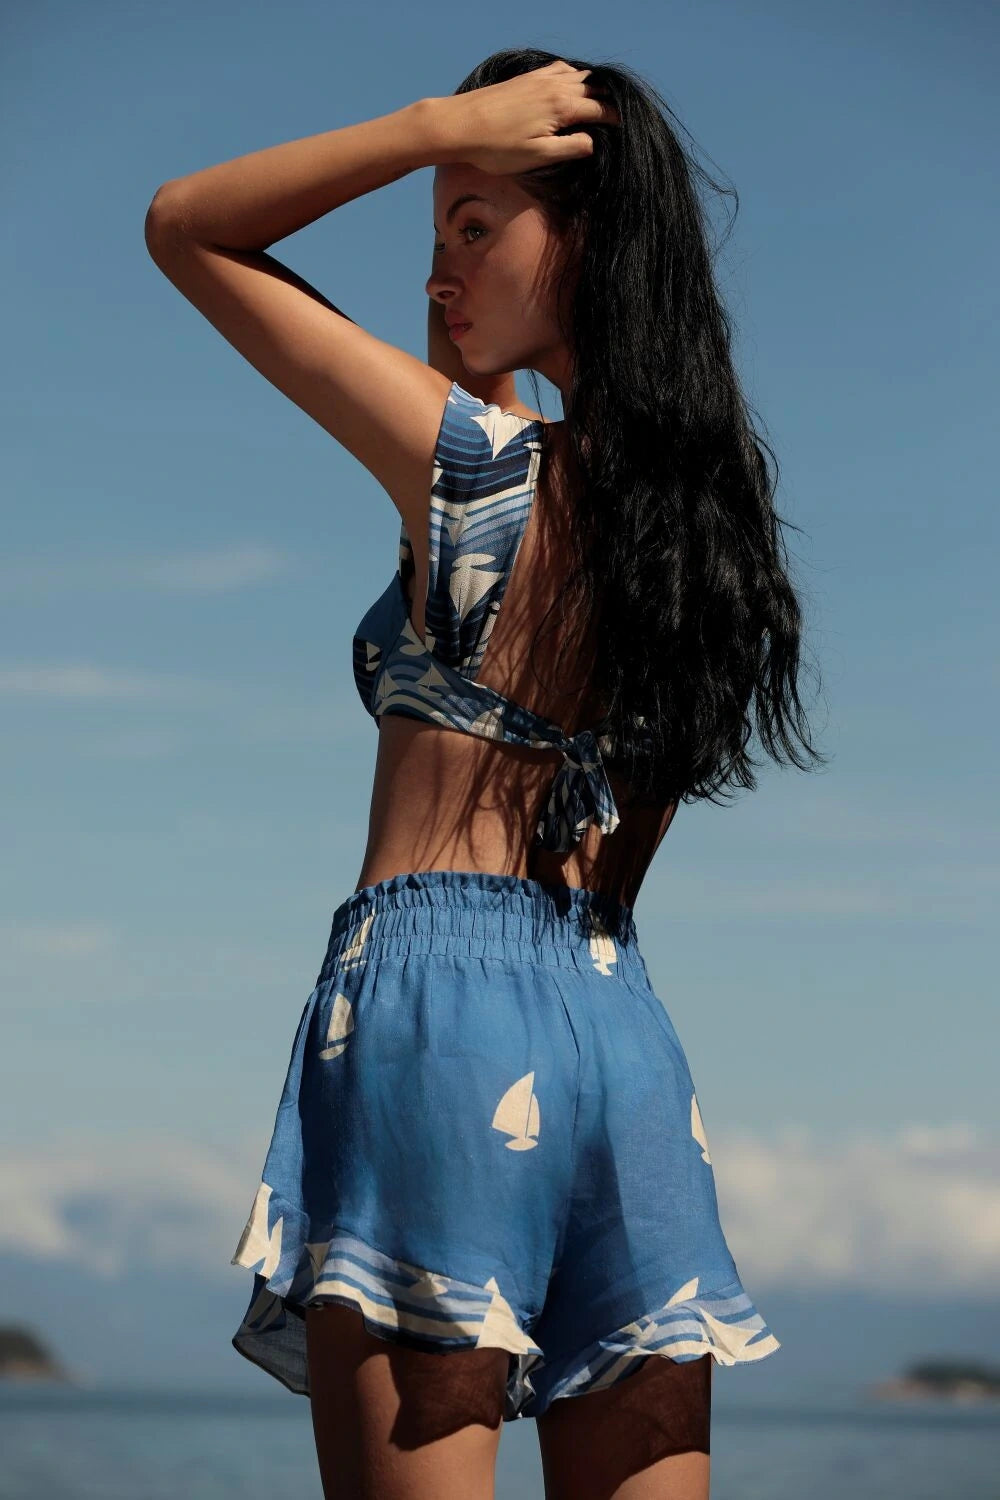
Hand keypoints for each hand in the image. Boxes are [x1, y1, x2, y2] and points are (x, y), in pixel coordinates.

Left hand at [437, 60, 620, 175]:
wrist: (460, 124)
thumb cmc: (497, 148)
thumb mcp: (538, 156)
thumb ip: (569, 148)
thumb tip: (593, 142)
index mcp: (562, 106)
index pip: (601, 109)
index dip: (616, 120)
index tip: (627, 131)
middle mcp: (555, 86)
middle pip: (593, 87)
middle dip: (608, 100)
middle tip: (616, 117)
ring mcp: (540, 78)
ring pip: (578, 75)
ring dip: (592, 86)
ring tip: (600, 100)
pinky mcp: (527, 78)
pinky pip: (559, 68)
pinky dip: (572, 75)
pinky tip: (571, 83)